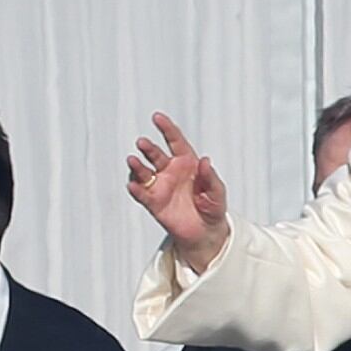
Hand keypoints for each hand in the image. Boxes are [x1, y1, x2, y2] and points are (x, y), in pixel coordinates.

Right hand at [127, 112, 229, 271]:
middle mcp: (170, 171)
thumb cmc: (212, 208)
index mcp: (187, 163)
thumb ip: (210, 176)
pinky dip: (136, 189)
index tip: (157, 118)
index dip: (166, 129)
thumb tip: (204, 161)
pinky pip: (141, 193)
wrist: (205, 232)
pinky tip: (133, 185)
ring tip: (133, 161)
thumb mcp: (217, 192)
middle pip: (155, 154)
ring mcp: (160, 186)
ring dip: (137, 166)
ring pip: (144, 172)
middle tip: (143, 143)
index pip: (175, 141)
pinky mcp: (153, 202)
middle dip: (148, 148)